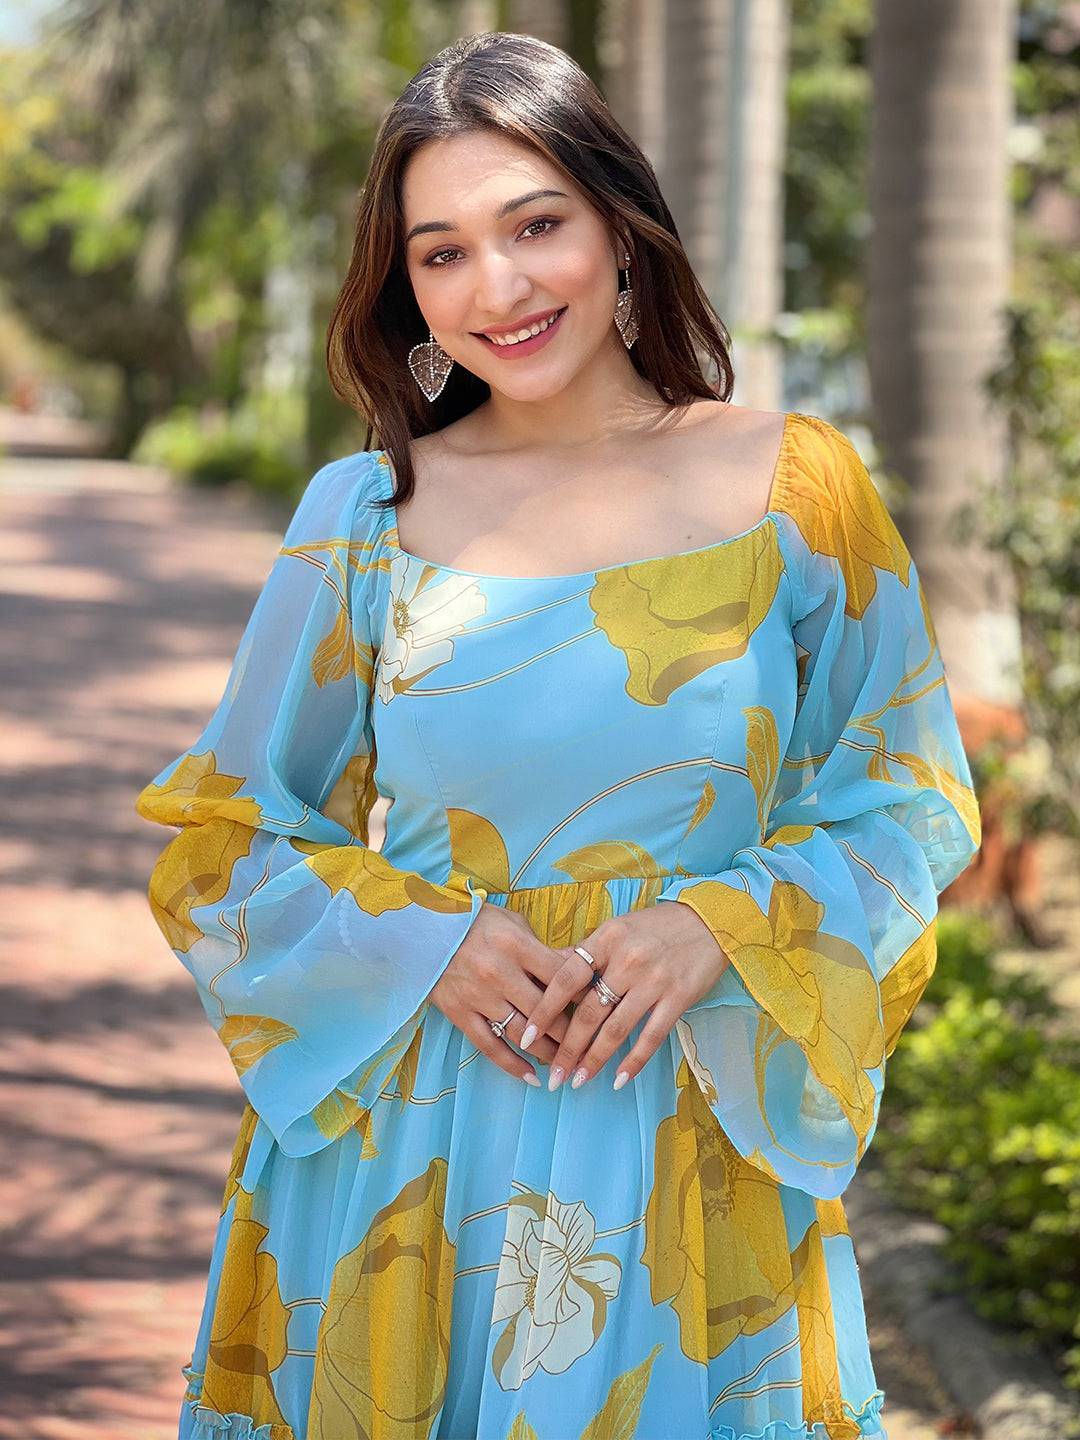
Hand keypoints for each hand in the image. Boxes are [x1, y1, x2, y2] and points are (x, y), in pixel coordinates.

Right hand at [428, 903, 576, 1084]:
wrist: (424, 928)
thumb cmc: (477, 923)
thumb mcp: (514, 924)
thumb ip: (544, 949)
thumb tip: (578, 969)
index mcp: (517, 946)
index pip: (560, 977)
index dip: (582, 996)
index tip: (598, 1010)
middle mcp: (499, 973)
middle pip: (545, 1011)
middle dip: (571, 1034)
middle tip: (588, 1049)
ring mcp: (478, 996)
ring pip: (522, 1034)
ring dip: (548, 1053)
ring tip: (565, 1066)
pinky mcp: (459, 1013)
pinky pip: (489, 1046)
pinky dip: (512, 1066)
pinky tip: (531, 1078)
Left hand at [517, 901, 730, 1091]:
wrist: (709, 921)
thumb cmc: (656, 926)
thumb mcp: (617, 928)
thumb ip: (587, 951)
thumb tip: (548, 968)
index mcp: (607, 938)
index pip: (566, 977)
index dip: (545, 1010)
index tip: (527, 1036)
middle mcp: (627, 960)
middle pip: (589, 1011)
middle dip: (567, 1048)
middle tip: (553, 1075)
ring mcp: (654, 980)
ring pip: (616, 1029)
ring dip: (595, 1059)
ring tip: (578, 1081)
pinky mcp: (678, 997)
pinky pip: (652, 1036)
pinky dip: (634, 1061)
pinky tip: (619, 1079)